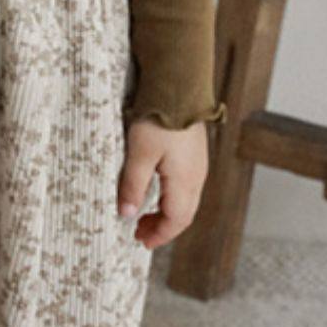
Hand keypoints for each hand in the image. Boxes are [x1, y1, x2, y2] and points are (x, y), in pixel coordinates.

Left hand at [117, 116, 209, 248]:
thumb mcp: (139, 154)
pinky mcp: (194, 152)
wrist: (178, 85)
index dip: (159, 235)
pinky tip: (156, 190)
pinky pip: (186, 185)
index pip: (176, 220)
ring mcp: (198, 164)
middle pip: (183, 214)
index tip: (141, 242)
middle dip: (162, 227)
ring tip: (144, 213)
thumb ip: (133, 186)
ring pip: (186, 200)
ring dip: (166, 212)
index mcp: (185, 181)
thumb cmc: (159, 118)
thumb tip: (127, 214)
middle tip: (139, 232)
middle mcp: (197, 176)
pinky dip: (171, 197)